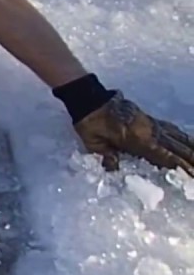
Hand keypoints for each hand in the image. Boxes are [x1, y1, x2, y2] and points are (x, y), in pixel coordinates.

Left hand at [73, 93, 192, 173]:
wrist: (90, 100)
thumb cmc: (90, 123)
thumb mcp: (93, 142)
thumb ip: (107, 156)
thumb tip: (114, 169)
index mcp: (137, 138)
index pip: (163, 155)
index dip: (179, 165)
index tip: (192, 174)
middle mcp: (150, 130)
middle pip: (176, 147)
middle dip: (191, 159)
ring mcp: (151, 123)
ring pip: (177, 136)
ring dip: (190, 147)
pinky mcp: (149, 119)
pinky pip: (170, 129)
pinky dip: (182, 135)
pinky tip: (188, 140)